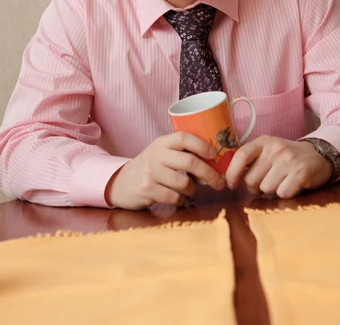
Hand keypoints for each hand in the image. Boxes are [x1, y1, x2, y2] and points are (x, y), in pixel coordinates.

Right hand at [105, 132, 225, 209]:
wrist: (120, 183)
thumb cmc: (150, 168)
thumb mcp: (161, 153)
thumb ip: (181, 153)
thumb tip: (214, 161)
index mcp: (162, 143)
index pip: (184, 137)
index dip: (202, 145)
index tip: (214, 154)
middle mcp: (156, 155)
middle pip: (189, 162)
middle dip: (209, 174)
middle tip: (219, 183)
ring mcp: (150, 172)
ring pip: (184, 183)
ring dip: (194, 191)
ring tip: (193, 193)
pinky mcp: (147, 190)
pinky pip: (174, 197)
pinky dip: (181, 201)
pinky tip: (180, 199)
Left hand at [225, 136, 332, 197]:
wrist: (319, 155)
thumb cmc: (287, 158)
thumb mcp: (268, 151)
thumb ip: (251, 160)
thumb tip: (229, 178)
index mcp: (264, 141)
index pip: (241, 156)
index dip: (232, 173)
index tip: (231, 185)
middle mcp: (275, 148)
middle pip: (251, 179)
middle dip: (256, 187)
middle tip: (267, 182)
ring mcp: (289, 160)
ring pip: (266, 188)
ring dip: (272, 191)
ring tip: (281, 182)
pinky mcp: (301, 173)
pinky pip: (282, 193)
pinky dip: (285, 194)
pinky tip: (291, 185)